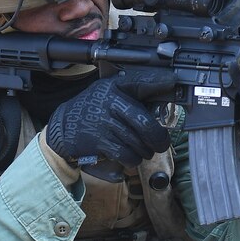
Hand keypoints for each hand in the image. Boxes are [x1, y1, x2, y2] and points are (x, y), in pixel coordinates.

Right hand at [45, 71, 177, 168]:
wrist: (65, 125)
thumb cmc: (96, 109)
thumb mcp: (111, 93)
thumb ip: (135, 94)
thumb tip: (167, 96)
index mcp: (116, 86)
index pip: (141, 81)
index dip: (159, 81)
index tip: (173, 81)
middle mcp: (111, 102)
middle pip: (146, 125)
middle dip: (159, 139)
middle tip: (161, 143)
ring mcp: (105, 123)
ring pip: (140, 144)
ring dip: (145, 151)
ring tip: (143, 149)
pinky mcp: (100, 141)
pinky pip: (127, 155)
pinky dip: (133, 159)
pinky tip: (130, 156)